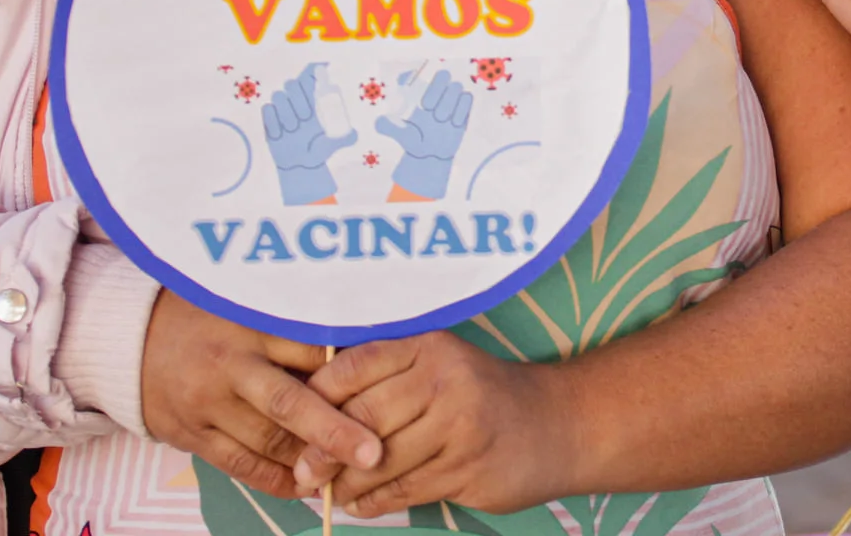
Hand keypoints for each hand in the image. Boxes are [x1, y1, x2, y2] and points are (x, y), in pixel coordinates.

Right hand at [141, 290, 381, 497]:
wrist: (130, 339)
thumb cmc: (208, 319)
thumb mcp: (247, 304)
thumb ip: (293, 324)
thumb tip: (356, 346)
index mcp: (251, 328)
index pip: (309, 351)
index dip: (348, 372)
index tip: (386, 388)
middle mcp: (230, 367)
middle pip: (288, 403)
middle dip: (334, 430)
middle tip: (373, 452)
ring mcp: (207, 404)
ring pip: (266, 441)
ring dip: (308, 461)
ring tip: (347, 475)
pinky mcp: (191, 435)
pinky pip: (238, 464)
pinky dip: (274, 479)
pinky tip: (304, 487)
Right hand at [263, 65, 356, 204]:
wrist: (301, 165)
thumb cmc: (319, 149)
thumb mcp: (334, 143)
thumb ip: (346, 138)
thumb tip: (354, 133)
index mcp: (314, 101)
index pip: (310, 77)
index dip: (312, 71)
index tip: (318, 75)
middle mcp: (297, 101)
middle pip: (292, 83)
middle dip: (298, 99)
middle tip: (306, 118)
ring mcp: (282, 108)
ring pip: (278, 95)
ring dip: (285, 112)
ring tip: (293, 130)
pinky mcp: (269, 118)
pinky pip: (267, 109)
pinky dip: (273, 122)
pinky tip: (280, 135)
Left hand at [293, 332, 572, 517]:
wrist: (557, 424)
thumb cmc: (482, 398)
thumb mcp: (441, 369)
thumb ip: (386, 381)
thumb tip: (310, 415)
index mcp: (430, 346)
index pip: (353, 367)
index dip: (315, 398)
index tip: (293, 424)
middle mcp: (446, 378)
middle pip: (361, 418)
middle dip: (322, 451)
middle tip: (304, 473)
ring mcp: (460, 425)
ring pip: (378, 461)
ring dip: (347, 484)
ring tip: (333, 492)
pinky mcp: (469, 467)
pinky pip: (403, 490)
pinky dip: (375, 502)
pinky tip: (364, 503)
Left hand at [375, 70, 472, 199]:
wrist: (430, 152)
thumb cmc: (412, 138)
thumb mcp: (399, 134)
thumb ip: (388, 126)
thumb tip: (380, 121)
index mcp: (416, 89)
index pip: (418, 71)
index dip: (416, 75)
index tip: (413, 95)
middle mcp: (434, 88)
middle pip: (442, 73)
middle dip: (437, 89)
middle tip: (427, 108)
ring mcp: (450, 95)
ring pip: (456, 85)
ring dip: (449, 102)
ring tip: (441, 120)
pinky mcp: (463, 105)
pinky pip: (468, 98)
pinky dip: (461, 110)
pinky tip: (454, 124)